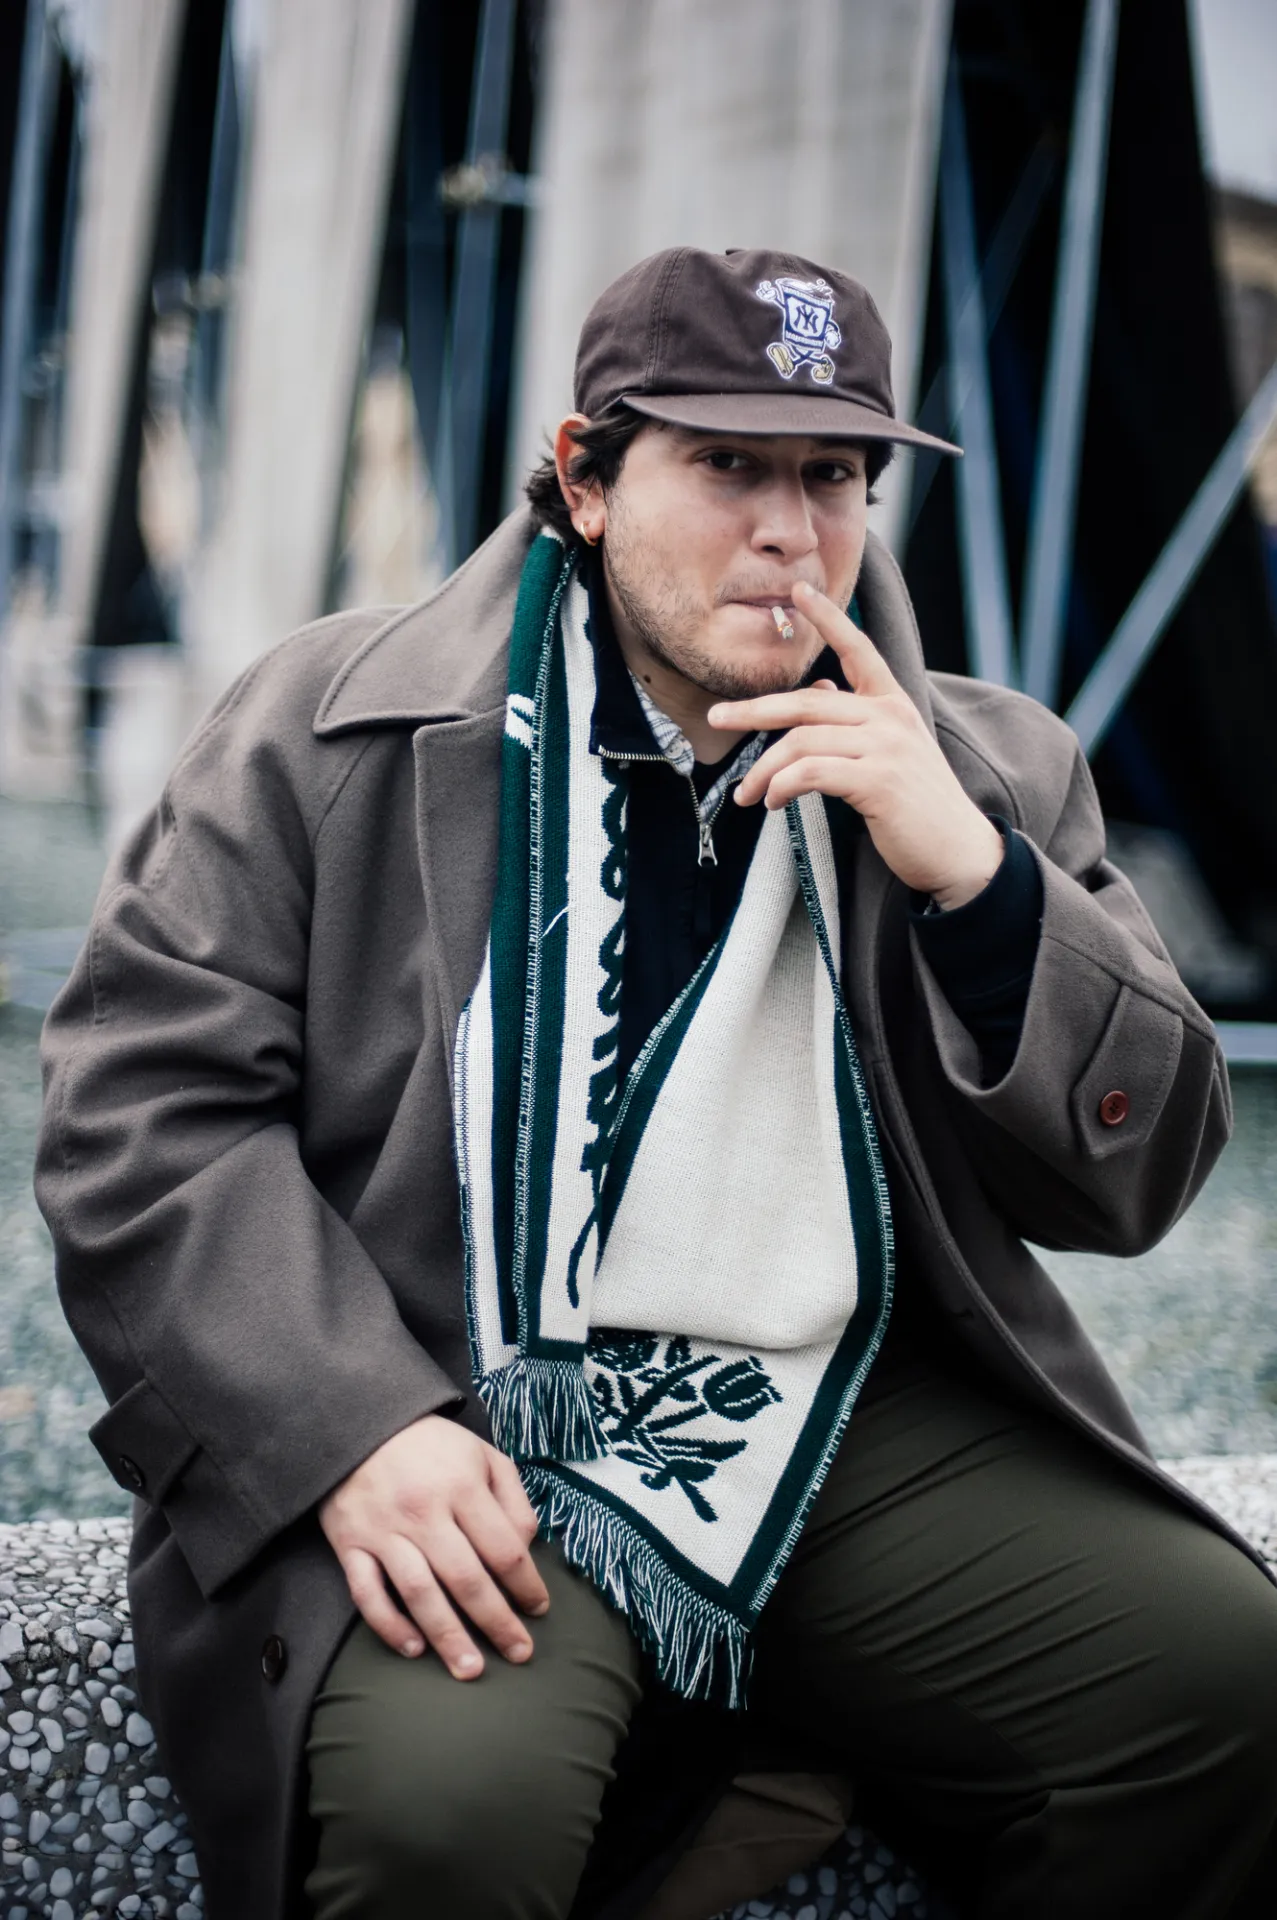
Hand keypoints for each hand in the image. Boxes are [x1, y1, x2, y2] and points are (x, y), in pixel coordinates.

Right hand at [319, 1414, 548, 1678]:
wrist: (358, 1425)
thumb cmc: (431, 1445)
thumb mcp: (483, 1455)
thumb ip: (512, 1500)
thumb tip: (526, 1549)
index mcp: (463, 1486)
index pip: (504, 1549)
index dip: (526, 1585)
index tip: (539, 1610)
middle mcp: (425, 1512)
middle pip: (467, 1579)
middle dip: (497, 1622)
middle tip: (519, 1654)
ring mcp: (385, 1531)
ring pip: (419, 1593)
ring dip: (447, 1636)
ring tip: (470, 1669)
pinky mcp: (350, 1544)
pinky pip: (367, 1594)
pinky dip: (389, 1625)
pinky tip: (413, 1649)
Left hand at [709, 581, 1003, 909]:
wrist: (958, 852)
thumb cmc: (919, 807)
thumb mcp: (891, 752)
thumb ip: (856, 721)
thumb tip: (819, 689)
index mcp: (894, 704)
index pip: (858, 650)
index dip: (828, 619)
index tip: (798, 592)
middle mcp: (890, 717)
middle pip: (807, 702)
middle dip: (754, 710)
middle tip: (717, 717)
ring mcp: (886, 747)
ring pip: (801, 741)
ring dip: (763, 770)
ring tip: (747, 795)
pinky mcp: (878, 781)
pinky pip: (810, 773)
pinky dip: (782, 787)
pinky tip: (773, 803)